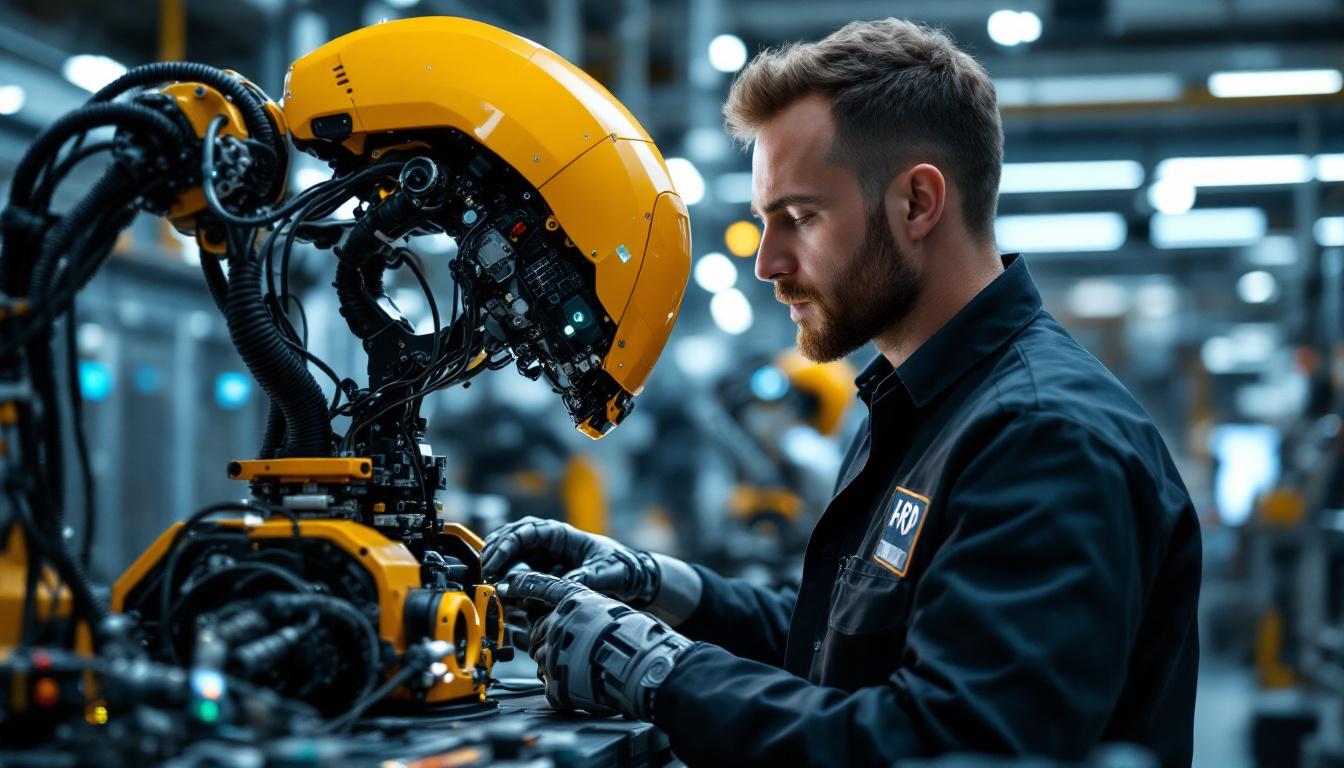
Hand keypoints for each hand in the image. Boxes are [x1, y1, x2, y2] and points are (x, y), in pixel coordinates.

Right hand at [481, 517, 700, 624]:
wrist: (631, 580)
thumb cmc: (620, 568)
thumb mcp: (607, 573)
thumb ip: (587, 577)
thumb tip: (566, 584)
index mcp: (561, 534)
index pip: (525, 531)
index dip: (506, 544)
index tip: (495, 562)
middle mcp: (548, 543)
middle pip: (511, 539)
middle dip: (496, 553)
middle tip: (487, 572)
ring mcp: (543, 558)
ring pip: (511, 557)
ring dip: (499, 568)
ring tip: (492, 583)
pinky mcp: (542, 576)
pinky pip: (519, 576)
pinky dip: (508, 582)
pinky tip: (503, 593)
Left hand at [498, 571, 692, 719]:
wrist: (646, 668)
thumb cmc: (638, 640)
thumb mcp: (610, 612)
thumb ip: (586, 613)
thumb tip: (570, 619)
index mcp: (576, 600)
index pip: (542, 586)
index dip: (524, 584)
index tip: (508, 583)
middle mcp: (560, 621)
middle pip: (538, 631)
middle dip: (547, 641)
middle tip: (568, 650)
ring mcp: (554, 649)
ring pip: (542, 659)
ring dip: (555, 666)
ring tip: (580, 670)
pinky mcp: (553, 678)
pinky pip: (550, 685)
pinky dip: (562, 689)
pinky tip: (580, 686)